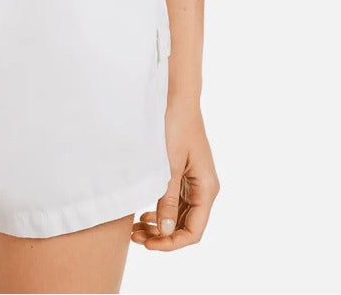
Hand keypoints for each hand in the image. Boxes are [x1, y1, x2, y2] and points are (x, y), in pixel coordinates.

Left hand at [132, 102, 218, 248]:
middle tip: (135, 237)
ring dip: (159, 225)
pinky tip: (142, 213)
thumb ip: (166, 198)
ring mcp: (194, 181)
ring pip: (178, 216)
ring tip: (135, 229)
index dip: (172, 243)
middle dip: (162, 236)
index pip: (193, 231)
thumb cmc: (175, 126)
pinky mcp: (183, 173)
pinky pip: (174, 202)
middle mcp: (203, 188)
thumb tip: (165, 231)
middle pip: (185, 226)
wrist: (176, 96)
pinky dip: (159, 211)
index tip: (148, 244)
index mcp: (206, 188)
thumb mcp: (168, 165)